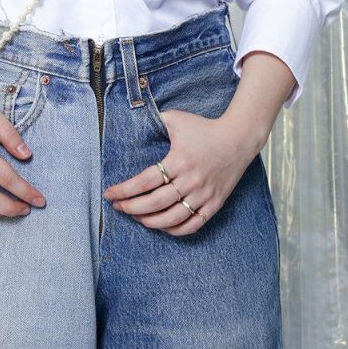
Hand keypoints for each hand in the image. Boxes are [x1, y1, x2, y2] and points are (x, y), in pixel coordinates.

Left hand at [103, 108, 254, 236]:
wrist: (238, 139)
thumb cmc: (204, 128)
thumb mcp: (177, 118)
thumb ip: (155, 121)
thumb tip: (134, 122)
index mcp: (179, 160)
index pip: (145, 181)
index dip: (124, 190)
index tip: (109, 194)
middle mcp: (190, 180)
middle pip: (154, 203)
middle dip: (131, 208)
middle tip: (118, 207)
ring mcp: (203, 195)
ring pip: (171, 219)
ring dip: (149, 222)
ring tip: (136, 217)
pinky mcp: (214, 204)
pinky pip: (192, 225)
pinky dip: (174, 230)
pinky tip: (161, 225)